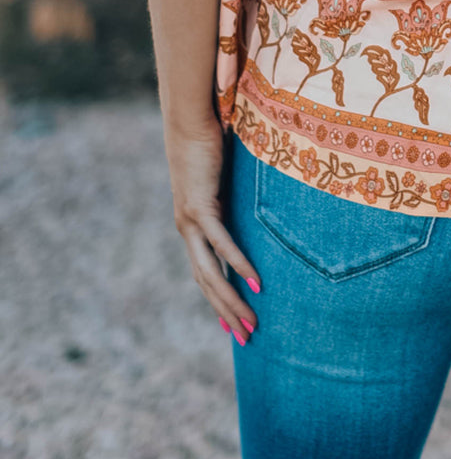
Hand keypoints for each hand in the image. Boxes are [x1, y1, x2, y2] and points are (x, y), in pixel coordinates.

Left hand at [164, 118, 261, 342]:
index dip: (217, 301)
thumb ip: (230, 194)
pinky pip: (222, 243)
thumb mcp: (221, 178)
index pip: (203, 273)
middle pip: (206, 282)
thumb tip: (250, 200)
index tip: (231, 326)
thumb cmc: (205, 142)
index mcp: (190, 225)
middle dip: (226, 312)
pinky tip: (255, 282)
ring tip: (251, 322)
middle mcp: (186, 229)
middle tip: (247, 338)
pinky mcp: (200, 206)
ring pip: (211, 272)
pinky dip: (238, 264)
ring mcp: (191, 220)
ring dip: (231, 300)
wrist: (188, 119)